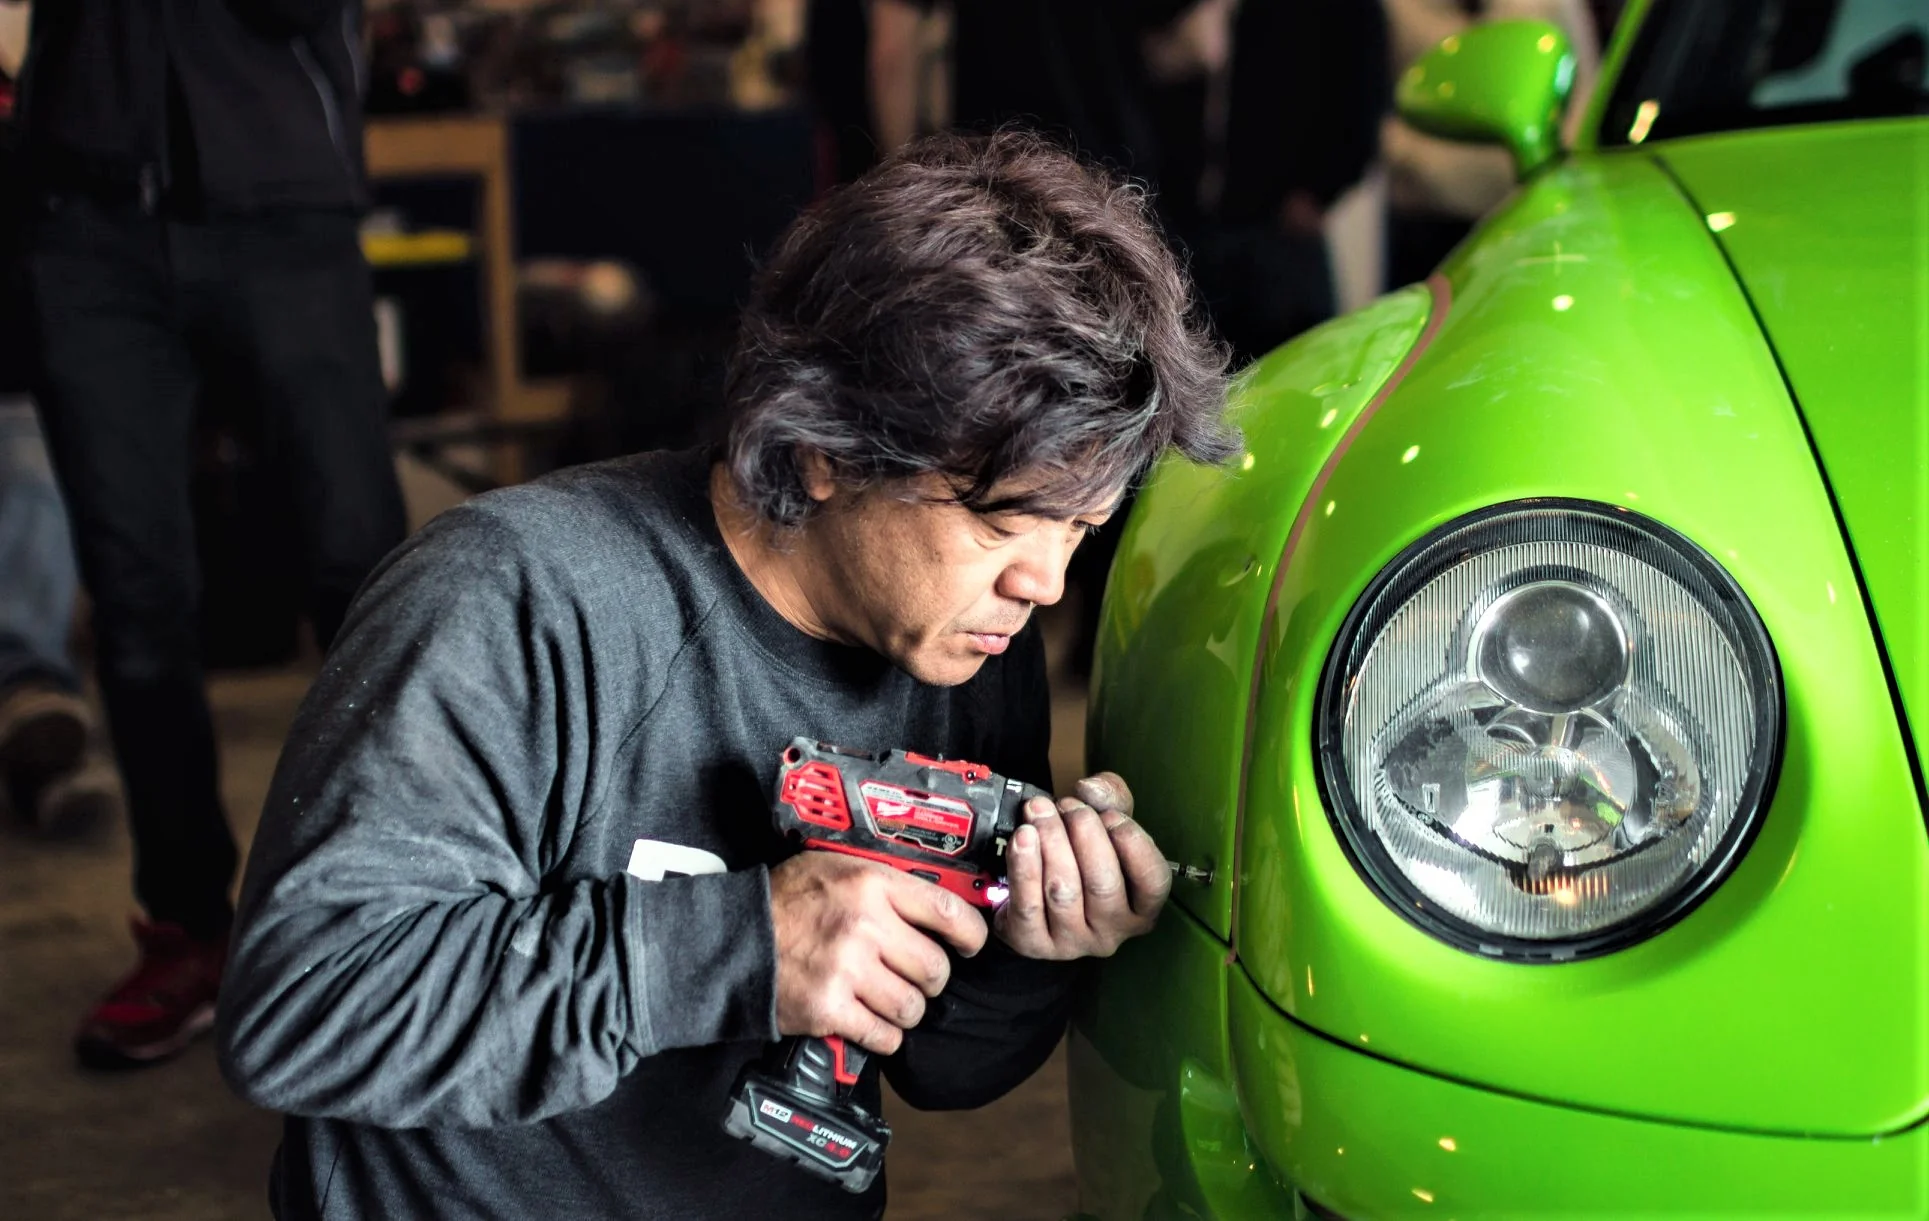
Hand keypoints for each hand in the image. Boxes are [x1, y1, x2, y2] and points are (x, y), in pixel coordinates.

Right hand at [770, 851, 988, 1054]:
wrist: (734, 941)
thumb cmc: (785, 902)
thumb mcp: (836, 867)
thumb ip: (885, 882)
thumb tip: (935, 902)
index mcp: (871, 884)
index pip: (948, 912)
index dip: (970, 934)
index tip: (970, 945)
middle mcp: (865, 926)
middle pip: (935, 968)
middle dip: (930, 978)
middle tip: (914, 977)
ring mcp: (848, 971)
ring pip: (913, 1007)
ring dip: (905, 1009)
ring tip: (887, 999)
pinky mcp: (830, 1009)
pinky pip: (884, 1036)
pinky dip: (883, 1036)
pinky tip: (870, 1022)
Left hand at [994, 772, 1171, 959]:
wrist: (1032, 889)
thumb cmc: (1080, 855)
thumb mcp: (1105, 822)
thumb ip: (1110, 797)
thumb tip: (1090, 790)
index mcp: (1141, 909)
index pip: (1152, 882)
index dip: (1133, 843)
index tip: (1110, 816)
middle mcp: (1112, 934)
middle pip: (1102, 883)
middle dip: (1084, 833)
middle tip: (1068, 805)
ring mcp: (1072, 943)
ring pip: (1062, 891)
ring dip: (1050, 841)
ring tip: (1039, 811)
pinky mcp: (1034, 944)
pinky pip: (1028, 905)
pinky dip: (1023, 865)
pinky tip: (1022, 837)